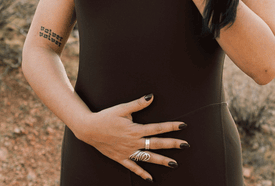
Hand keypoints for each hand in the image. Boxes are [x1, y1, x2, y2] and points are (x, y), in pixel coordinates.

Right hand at [73, 94, 188, 182]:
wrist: (88, 129)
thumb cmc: (105, 117)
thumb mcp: (122, 108)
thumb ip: (138, 104)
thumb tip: (151, 97)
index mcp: (135, 129)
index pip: (157, 128)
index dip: (171, 126)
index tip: (183, 125)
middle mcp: (133, 142)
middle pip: (156, 144)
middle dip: (172, 144)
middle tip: (185, 145)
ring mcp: (128, 151)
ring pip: (148, 157)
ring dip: (161, 160)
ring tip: (174, 164)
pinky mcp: (120, 158)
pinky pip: (133, 167)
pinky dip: (142, 173)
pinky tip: (151, 178)